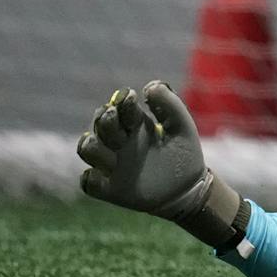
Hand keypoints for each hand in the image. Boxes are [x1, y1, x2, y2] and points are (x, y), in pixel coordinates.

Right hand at [76, 81, 244, 247]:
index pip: (119, 106)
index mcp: (135, 125)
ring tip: (112, 148)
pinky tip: (105, 176)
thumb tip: (149, 86)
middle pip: (99, 124)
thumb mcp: (182, 127)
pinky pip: (88, 182)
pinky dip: (91, 178)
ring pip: (87, 149)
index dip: (121, 100)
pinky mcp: (109, 188)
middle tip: (115, 117)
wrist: (189, 189)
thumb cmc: (184, 155)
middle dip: (104, 119)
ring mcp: (112, 165)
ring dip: (92, 145)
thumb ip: (170, 104)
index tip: (132, 97)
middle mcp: (119, 142)